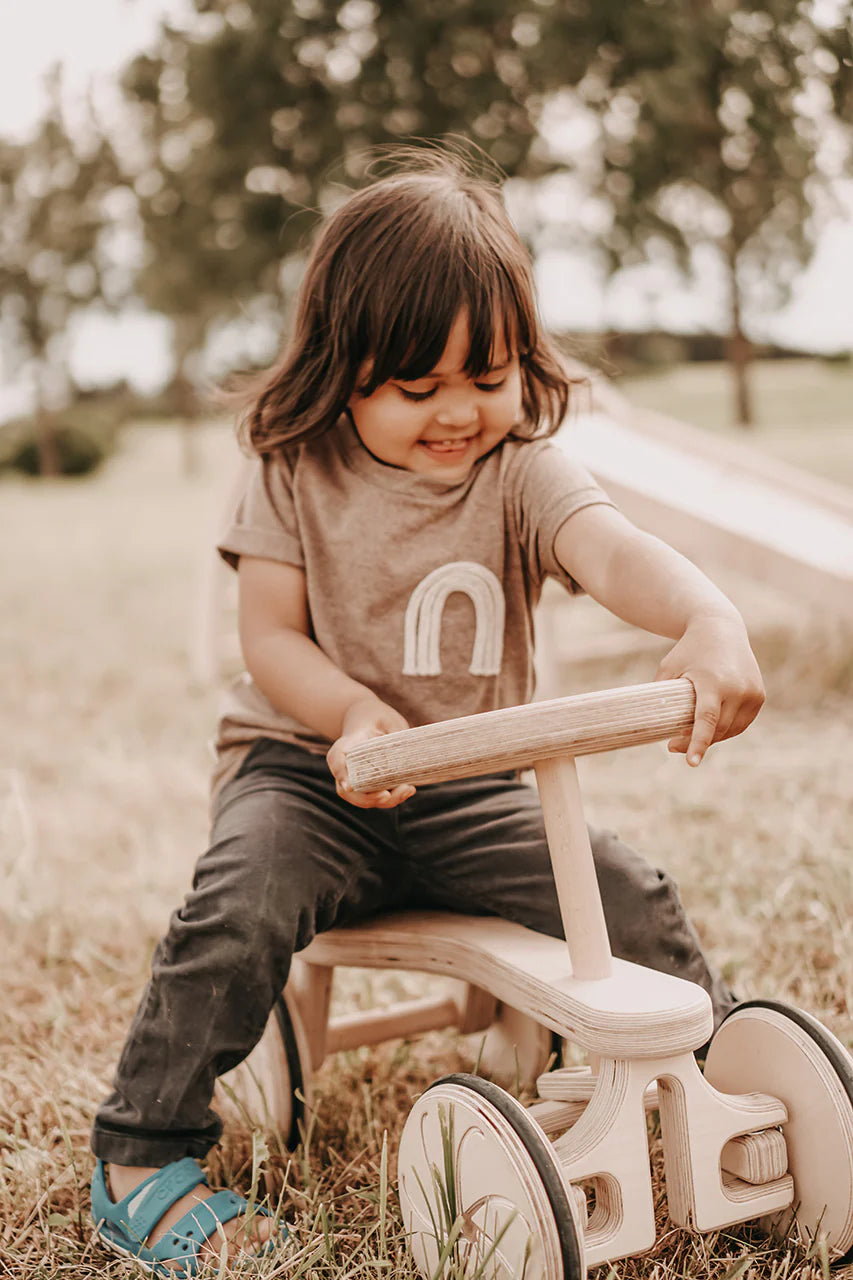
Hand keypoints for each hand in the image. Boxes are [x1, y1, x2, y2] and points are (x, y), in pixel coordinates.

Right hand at [326, 695, 415, 808]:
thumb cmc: (378, 717)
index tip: (349, 785)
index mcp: (347, 744)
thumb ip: (395, 735)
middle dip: (367, 798)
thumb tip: (409, 757)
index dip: (341, 773)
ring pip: (360, 798)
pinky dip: (390, 799)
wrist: (368, 719)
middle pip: (346, 789)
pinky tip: (408, 789)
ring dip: (383, 801)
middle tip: (387, 795)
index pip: (336, 759)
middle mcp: (345, 765)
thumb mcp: (388, 719)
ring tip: (408, 790)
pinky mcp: (365, 784)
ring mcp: (353, 777)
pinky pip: (373, 797)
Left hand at [655, 611, 764, 766]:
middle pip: (718, 729)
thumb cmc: (688, 651)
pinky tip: (712, 729)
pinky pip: (742, 723)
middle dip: (696, 743)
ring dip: (713, 738)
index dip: (698, 742)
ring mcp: (751, 692)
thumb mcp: (668, 668)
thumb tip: (650, 725)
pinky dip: (727, 730)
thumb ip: (662, 695)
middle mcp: (736, 687)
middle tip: (673, 747)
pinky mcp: (759, 695)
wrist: (721, 629)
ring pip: (731, 730)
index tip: (691, 762)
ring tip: (690, 737)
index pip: (706, 719)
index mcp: (712, 681)